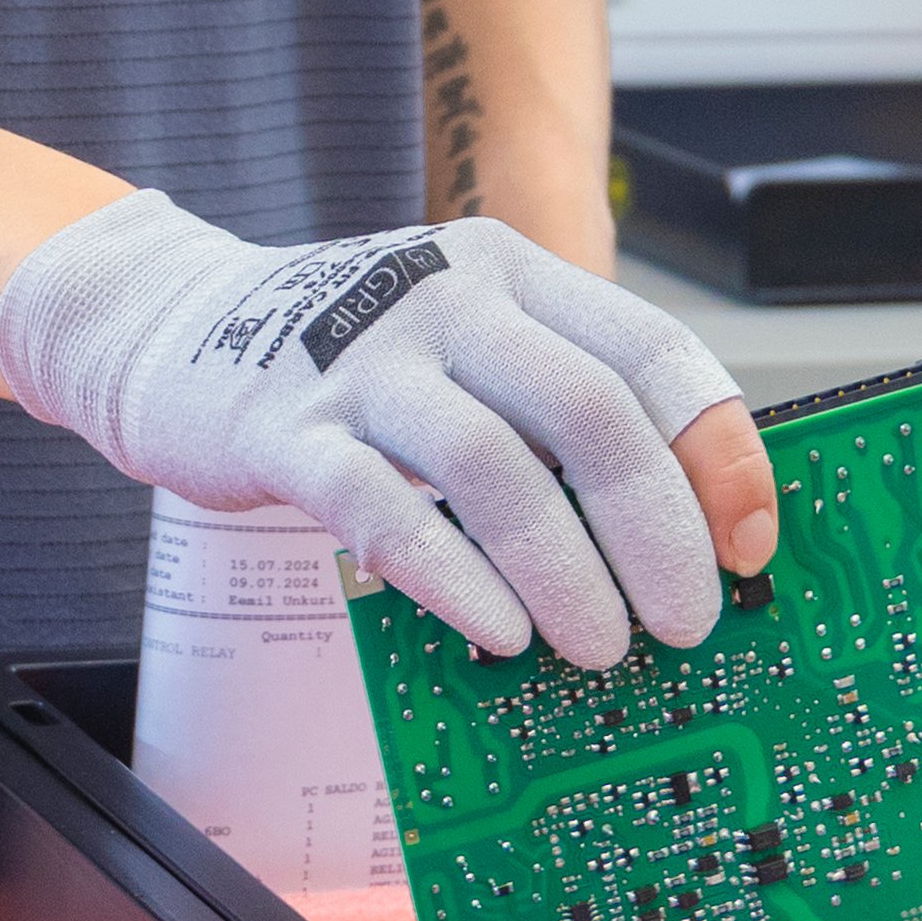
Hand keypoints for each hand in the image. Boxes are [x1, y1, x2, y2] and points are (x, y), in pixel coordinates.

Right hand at [0, 196, 766, 666]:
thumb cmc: (350, 361)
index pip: (649, 349)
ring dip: (567, 572)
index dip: (716, 449)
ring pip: (495, 469)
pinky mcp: (287, 432)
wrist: (171, 323)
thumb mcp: (465, 346)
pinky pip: (386, 512)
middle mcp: (448, 300)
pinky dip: (458, 580)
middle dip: (656, 530)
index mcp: (513, 274)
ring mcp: (362, 361)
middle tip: (687, 619)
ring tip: (598, 646)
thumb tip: (681, 540)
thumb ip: (553, 415)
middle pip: (588, 411)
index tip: (751, 541)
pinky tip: (500, 631)